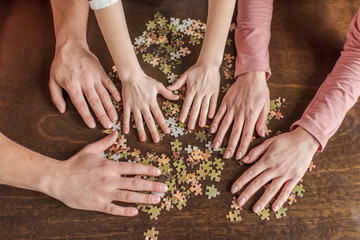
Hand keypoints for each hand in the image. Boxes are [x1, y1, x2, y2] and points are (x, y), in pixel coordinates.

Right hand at [46, 131, 167, 215]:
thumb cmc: (74, 164)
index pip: (133, 168)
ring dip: (145, 199)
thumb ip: (105, 142)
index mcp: (110, 167)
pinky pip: (114, 209)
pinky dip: (125, 211)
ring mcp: (104, 193)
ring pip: (128, 197)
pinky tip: (136, 212)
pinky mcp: (97, 204)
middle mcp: (109, 180)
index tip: (159, 172)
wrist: (57, 179)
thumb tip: (116, 133)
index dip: (148, 170)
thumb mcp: (90, 149)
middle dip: (152, 186)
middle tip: (165, 188)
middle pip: (135, 184)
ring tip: (157, 200)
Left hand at [49, 41, 120, 128]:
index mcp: (72, 86)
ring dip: (110, 107)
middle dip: (102, 115)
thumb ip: (56, 97)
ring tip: (114, 118)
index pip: (81, 105)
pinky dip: (114, 92)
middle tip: (108, 125)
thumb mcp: (52, 80)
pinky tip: (119, 100)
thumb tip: (62, 110)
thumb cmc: (61, 65)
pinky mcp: (101, 72)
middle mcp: (84, 82)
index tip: (92, 126)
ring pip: (104, 95)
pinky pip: (109, 83)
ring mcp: (94, 77)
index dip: (87, 116)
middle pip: (95, 102)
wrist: (71, 47)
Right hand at [121, 73, 178, 141]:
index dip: (163, 124)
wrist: (132, 76)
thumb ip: (167, 93)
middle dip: (153, 131)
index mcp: (152, 101)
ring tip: (143, 139)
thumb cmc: (146, 80)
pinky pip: (126, 116)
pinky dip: (126, 124)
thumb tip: (177, 98)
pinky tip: (126, 132)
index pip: (159, 115)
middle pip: (149, 120)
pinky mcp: (127, 105)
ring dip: (141, 130)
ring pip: (138, 120)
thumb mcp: (158, 86)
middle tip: (156, 140)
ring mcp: (135, 106)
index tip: (167, 131)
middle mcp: (144, 105)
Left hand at [167, 63, 219, 128]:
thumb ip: (177, 84)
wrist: (209, 63)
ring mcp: (208, 92)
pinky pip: (214, 102)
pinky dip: (212, 109)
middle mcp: (200, 92)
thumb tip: (168, 88)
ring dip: (202, 116)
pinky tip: (211, 117)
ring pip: (205, 106)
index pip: (187, 103)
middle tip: (191, 127)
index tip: (181, 120)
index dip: (184, 112)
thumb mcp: (185, 75)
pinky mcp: (215, 92)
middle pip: (195, 107)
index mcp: (192, 89)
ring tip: (201, 125)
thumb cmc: (196, 69)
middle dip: (193, 118)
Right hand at [210, 71, 268, 158]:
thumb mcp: (265, 105)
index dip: (242, 146)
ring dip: (220, 136)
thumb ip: (262, 120)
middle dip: (230, 145)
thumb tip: (261, 134)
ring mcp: (232, 107)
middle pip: (235, 132)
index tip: (239, 156)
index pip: (246, 134)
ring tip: (215, 146)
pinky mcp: (225, 102)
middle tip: (226, 156)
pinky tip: (211, 130)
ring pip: (225, 125)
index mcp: (251, 115)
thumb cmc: (260, 91)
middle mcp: (240, 113)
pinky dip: (215, 122)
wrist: (251, 76)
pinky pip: (219, 114)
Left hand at [231, 127, 318, 213]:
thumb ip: (256, 151)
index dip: (241, 181)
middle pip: (259, 183)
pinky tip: (274, 208)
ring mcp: (285, 174)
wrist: (306, 140)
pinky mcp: (295, 178)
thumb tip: (244, 160)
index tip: (233, 189)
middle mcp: (275, 168)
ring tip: (255, 209)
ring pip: (272, 189)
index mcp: (267, 160)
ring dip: (262, 200)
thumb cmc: (286, 140)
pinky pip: (286, 191)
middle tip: (239, 202)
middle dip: (248, 193)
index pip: (250, 173)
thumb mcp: (269, 142)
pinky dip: (280, 200)